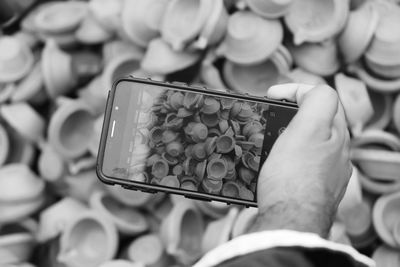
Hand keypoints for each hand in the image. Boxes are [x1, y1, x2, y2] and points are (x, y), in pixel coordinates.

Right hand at [251, 84, 351, 236]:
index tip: (270, 96)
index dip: (294, 89)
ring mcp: (324, 173)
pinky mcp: (310, 189)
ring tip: (265, 140)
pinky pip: (298, 164)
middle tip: (267, 117)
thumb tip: (308, 92)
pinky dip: (283, 158)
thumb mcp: (308, 128)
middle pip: (313, 119)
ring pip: (304, 142)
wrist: (288, 221)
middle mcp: (336, 153)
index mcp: (337, 134)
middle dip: (289, 113)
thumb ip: (317, 100)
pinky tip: (271, 164)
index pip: (322, 96)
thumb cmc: (294, 177)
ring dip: (284, 136)